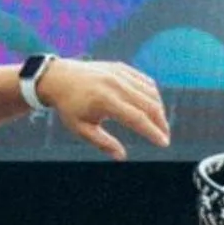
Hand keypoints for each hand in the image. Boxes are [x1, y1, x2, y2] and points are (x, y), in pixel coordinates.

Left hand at [37, 58, 170, 160]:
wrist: (58, 78)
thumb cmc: (69, 107)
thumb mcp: (81, 129)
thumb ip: (102, 142)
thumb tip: (122, 157)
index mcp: (105, 100)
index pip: (137, 118)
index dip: (153, 132)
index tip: (164, 143)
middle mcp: (115, 84)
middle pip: (148, 105)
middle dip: (161, 122)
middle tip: (165, 136)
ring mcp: (119, 73)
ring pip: (150, 91)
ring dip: (158, 109)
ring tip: (159, 124)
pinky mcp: (121, 67)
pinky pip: (144, 80)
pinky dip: (152, 94)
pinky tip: (153, 106)